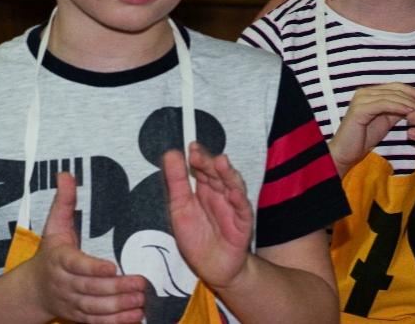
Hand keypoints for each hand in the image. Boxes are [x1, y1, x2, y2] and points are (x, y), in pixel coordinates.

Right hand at [28, 172, 147, 322]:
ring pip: (95, 307)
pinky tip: (135, 317)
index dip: (93, 268)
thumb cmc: (50, 253)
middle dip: (116, 288)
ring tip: (141, 300)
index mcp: (60, 260)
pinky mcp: (79, 316)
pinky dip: (116, 322)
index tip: (113, 267)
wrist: (33, 290)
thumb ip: (64, 201)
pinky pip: (97, 322)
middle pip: (91, 288)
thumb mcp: (54, 226)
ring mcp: (72, 302)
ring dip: (119, 307)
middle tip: (141, 283)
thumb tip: (66, 173)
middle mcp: (65, 283)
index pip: (77, 265)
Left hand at [164, 144, 253, 290]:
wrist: (212, 268)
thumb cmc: (196, 238)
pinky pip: (242, 210)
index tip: (190, 147)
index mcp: (205, 189)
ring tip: (220, 163)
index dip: (198, 157)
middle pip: (218, 174)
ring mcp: (233, 207)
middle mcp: (221, 194)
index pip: (203, 168)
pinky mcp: (243, 224)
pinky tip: (233, 193)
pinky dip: (239, 200)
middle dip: (209, 163)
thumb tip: (171, 153)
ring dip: (228, 174)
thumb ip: (177, 181)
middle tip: (197, 154)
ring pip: (233, 186)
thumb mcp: (180, 208)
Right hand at [328, 83, 414, 175]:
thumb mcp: (385, 121)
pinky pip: (384, 104)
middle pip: (395, 89)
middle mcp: (364, 92)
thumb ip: (397, 110)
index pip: (395, 86)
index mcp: (369, 93)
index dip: (412, 90)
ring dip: (409, 103)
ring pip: (391, 96)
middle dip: (414, 97)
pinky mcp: (360, 108)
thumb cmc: (364, 138)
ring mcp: (361, 99)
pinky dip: (398, 107)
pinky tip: (409, 112)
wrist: (346, 152)